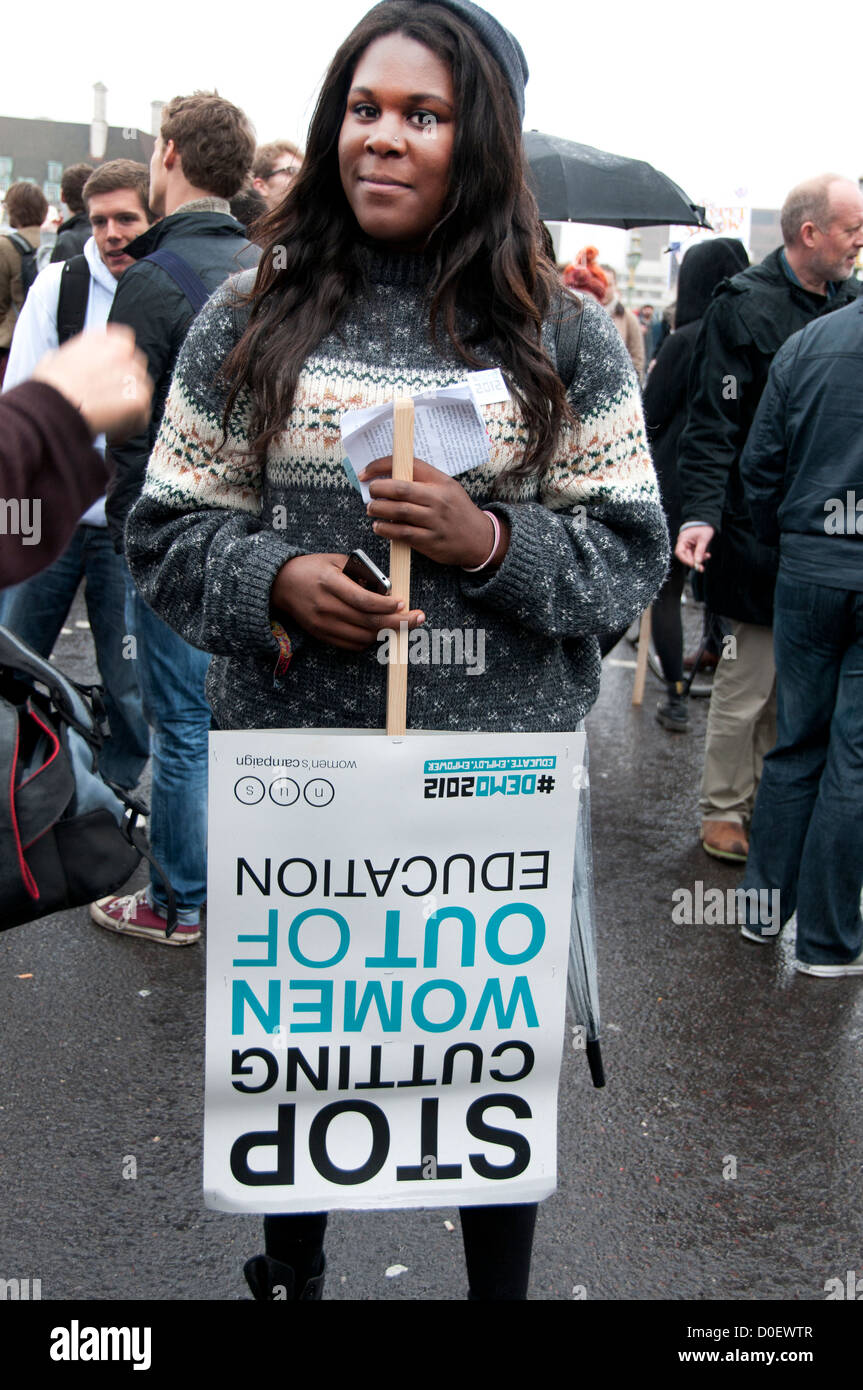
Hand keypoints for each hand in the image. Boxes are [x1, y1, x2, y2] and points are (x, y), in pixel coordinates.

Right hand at [31, 326, 152, 436]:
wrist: (52, 406)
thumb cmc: (47, 389)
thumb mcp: (51, 360)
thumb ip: (67, 356)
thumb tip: (59, 360)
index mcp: (100, 339)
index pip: (123, 343)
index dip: (120, 364)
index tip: (114, 380)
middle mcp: (120, 351)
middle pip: (136, 369)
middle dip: (126, 387)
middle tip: (111, 405)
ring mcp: (132, 374)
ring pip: (142, 393)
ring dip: (129, 409)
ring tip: (109, 423)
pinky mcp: (138, 398)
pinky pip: (143, 415)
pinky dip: (130, 428)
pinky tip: (113, 434)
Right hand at [271, 553, 425, 651]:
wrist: (281, 584)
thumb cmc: (313, 568)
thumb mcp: (337, 560)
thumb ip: (362, 573)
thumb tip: (388, 589)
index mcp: (330, 583)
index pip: (363, 601)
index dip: (386, 606)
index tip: (403, 603)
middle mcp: (326, 606)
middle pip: (368, 622)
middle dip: (398, 622)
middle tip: (418, 618)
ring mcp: (323, 624)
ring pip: (363, 636)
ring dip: (386, 632)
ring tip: (401, 623)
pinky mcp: (322, 635)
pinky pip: (352, 644)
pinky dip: (370, 639)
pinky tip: (379, 630)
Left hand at [361, 457, 508, 568]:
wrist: (480, 539)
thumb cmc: (457, 511)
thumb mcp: (446, 488)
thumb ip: (422, 481)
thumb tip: (387, 476)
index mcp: (441, 482)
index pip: (409, 465)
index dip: (383, 465)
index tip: (366, 472)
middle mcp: (438, 500)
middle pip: (401, 489)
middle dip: (378, 489)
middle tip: (370, 492)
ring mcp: (435, 521)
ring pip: (399, 512)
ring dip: (379, 510)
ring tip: (372, 509)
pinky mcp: (431, 541)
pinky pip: (403, 534)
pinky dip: (387, 530)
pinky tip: (380, 527)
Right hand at [675, 524, 713, 571]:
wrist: (706, 521)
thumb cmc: (703, 527)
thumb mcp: (703, 539)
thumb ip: (700, 551)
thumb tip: (697, 562)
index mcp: (683, 539)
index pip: (680, 552)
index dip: (686, 560)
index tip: (694, 564)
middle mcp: (684, 542)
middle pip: (686, 556)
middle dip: (694, 561)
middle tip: (701, 567)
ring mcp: (688, 544)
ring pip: (691, 556)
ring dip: (699, 558)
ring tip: (707, 556)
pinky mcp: (692, 546)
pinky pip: (694, 553)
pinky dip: (700, 556)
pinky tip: (706, 555)